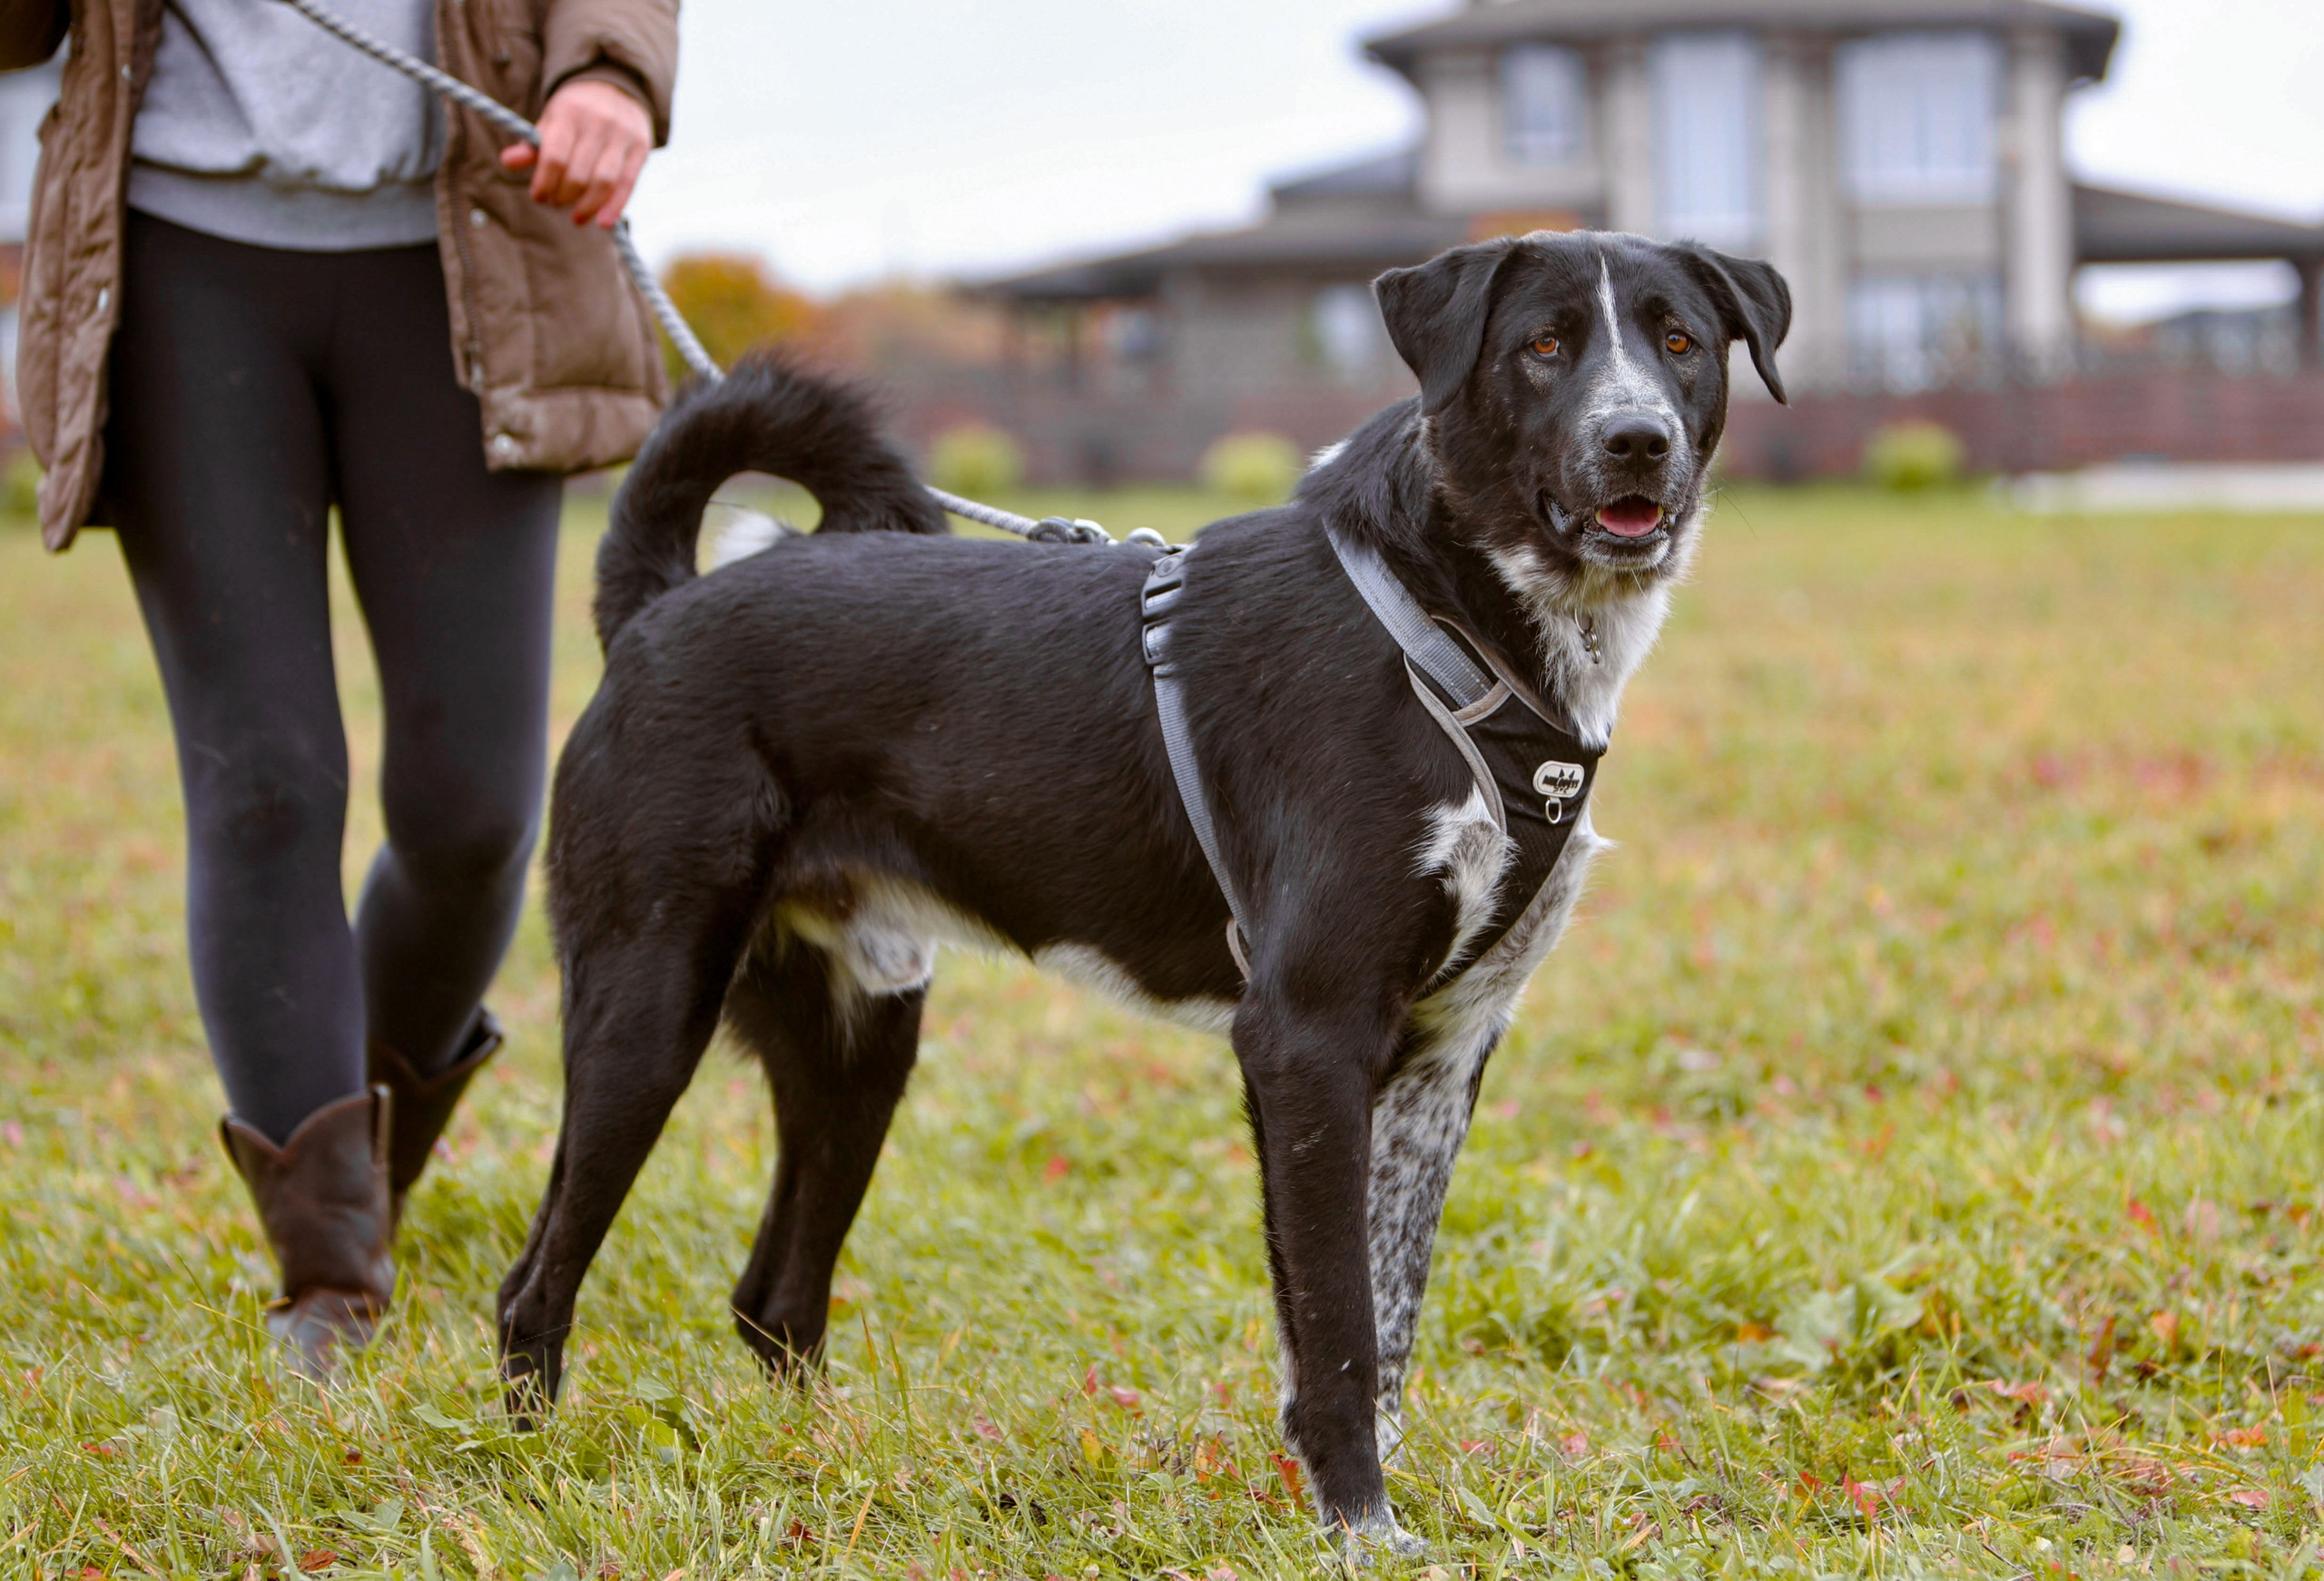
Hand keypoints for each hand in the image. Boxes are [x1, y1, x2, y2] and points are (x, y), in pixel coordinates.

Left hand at [500, 79, 651, 227]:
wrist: (616, 86)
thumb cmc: (576, 111)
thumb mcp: (551, 120)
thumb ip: (532, 144)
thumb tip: (508, 161)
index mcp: (569, 112)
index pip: (555, 156)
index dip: (545, 182)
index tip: (538, 196)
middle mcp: (598, 121)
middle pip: (578, 173)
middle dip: (563, 196)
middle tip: (556, 203)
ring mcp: (622, 134)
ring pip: (604, 181)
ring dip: (587, 205)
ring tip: (576, 217)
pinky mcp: (641, 147)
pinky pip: (628, 183)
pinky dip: (615, 206)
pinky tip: (603, 223)